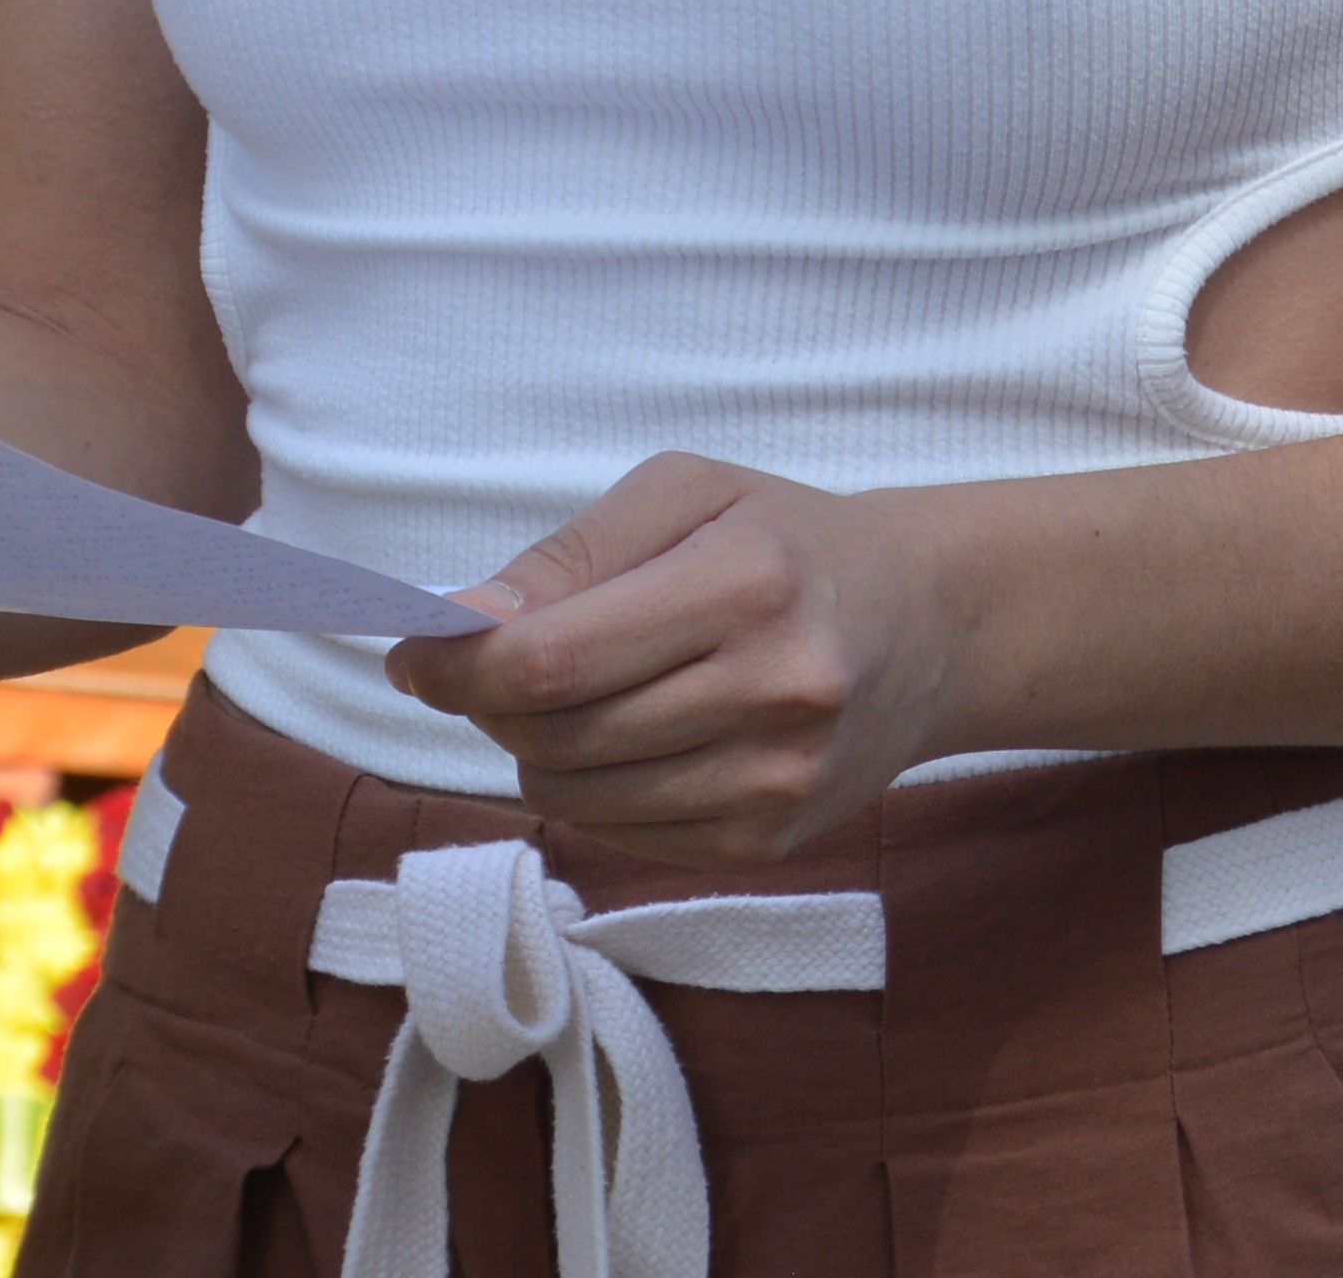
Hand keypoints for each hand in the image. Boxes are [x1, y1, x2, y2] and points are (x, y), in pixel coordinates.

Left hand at [383, 458, 974, 867]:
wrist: (929, 625)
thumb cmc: (785, 542)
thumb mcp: (685, 497)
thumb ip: (568, 558)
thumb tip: (461, 624)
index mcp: (746, 586)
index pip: (553, 659)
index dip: (458, 665)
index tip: (413, 651)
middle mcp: (772, 694)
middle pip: (556, 736)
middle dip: (491, 703)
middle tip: (489, 666)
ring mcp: (777, 783)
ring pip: (576, 799)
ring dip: (537, 750)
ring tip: (570, 696)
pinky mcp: (772, 844)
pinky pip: (622, 837)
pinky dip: (592, 792)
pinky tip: (627, 739)